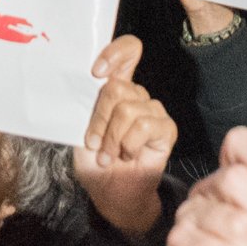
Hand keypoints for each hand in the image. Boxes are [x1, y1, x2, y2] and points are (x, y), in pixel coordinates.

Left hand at [76, 34, 175, 236]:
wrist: (111, 194)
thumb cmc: (94, 162)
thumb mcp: (79, 131)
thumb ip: (84, 106)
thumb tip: (82, 85)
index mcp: (115, 89)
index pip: (127, 51)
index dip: (114, 53)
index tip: (96, 72)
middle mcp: (136, 96)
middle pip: (117, 87)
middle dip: (99, 120)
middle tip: (95, 144)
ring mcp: (153, 111)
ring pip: (128, 109)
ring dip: (112, 139)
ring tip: (109, 156)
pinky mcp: (166, 129)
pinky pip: (145, 125)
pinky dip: (129, 144)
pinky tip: (129, 155)